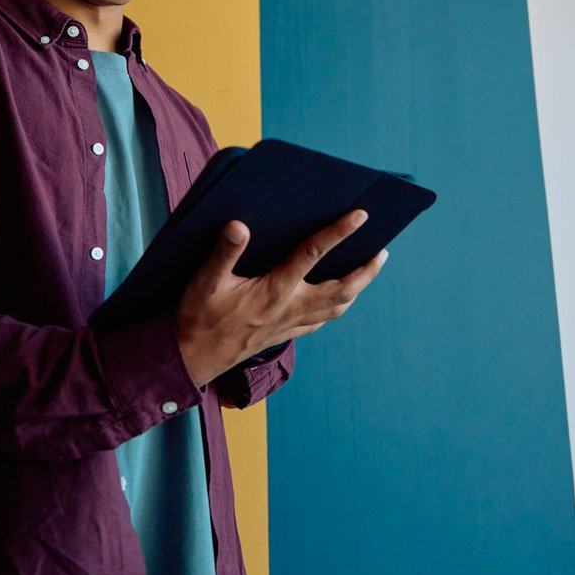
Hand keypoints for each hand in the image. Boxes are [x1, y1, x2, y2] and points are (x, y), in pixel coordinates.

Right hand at [174, 210, 388, 386]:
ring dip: (357, 289)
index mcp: (274, 289)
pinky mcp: (284, 334)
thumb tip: (239, 225)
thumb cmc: (197, 317)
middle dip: (365, 271)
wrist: (192, 359)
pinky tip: (338, 300)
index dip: (338, 232)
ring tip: (369, 270)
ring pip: (335, 308)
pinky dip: (335, 308)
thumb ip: (223, 252)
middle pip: (341, 289)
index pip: (313, 254)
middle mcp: (289, 308)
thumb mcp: (204, 282)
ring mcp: (289, 324)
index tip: (360, 215)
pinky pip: (319, 322)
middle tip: (383, 252)